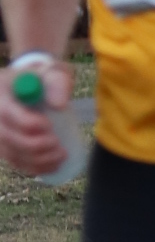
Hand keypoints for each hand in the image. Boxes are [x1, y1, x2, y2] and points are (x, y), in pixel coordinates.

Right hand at [0, 57, 71, 176]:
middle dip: (36, 146)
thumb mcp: (52, 73)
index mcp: (1, 92)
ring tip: (61, 156)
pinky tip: (52, 166)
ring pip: (11, 153)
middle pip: (8, 137)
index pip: (7, 113)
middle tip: (60, 147)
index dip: (29, 124)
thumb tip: (59, 105)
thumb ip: (58, 83)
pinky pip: (14, 161)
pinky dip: (33, 167)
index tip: (51, 126)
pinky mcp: (4, 145)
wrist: (33, 85)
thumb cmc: (44, 79)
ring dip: (37, 160)